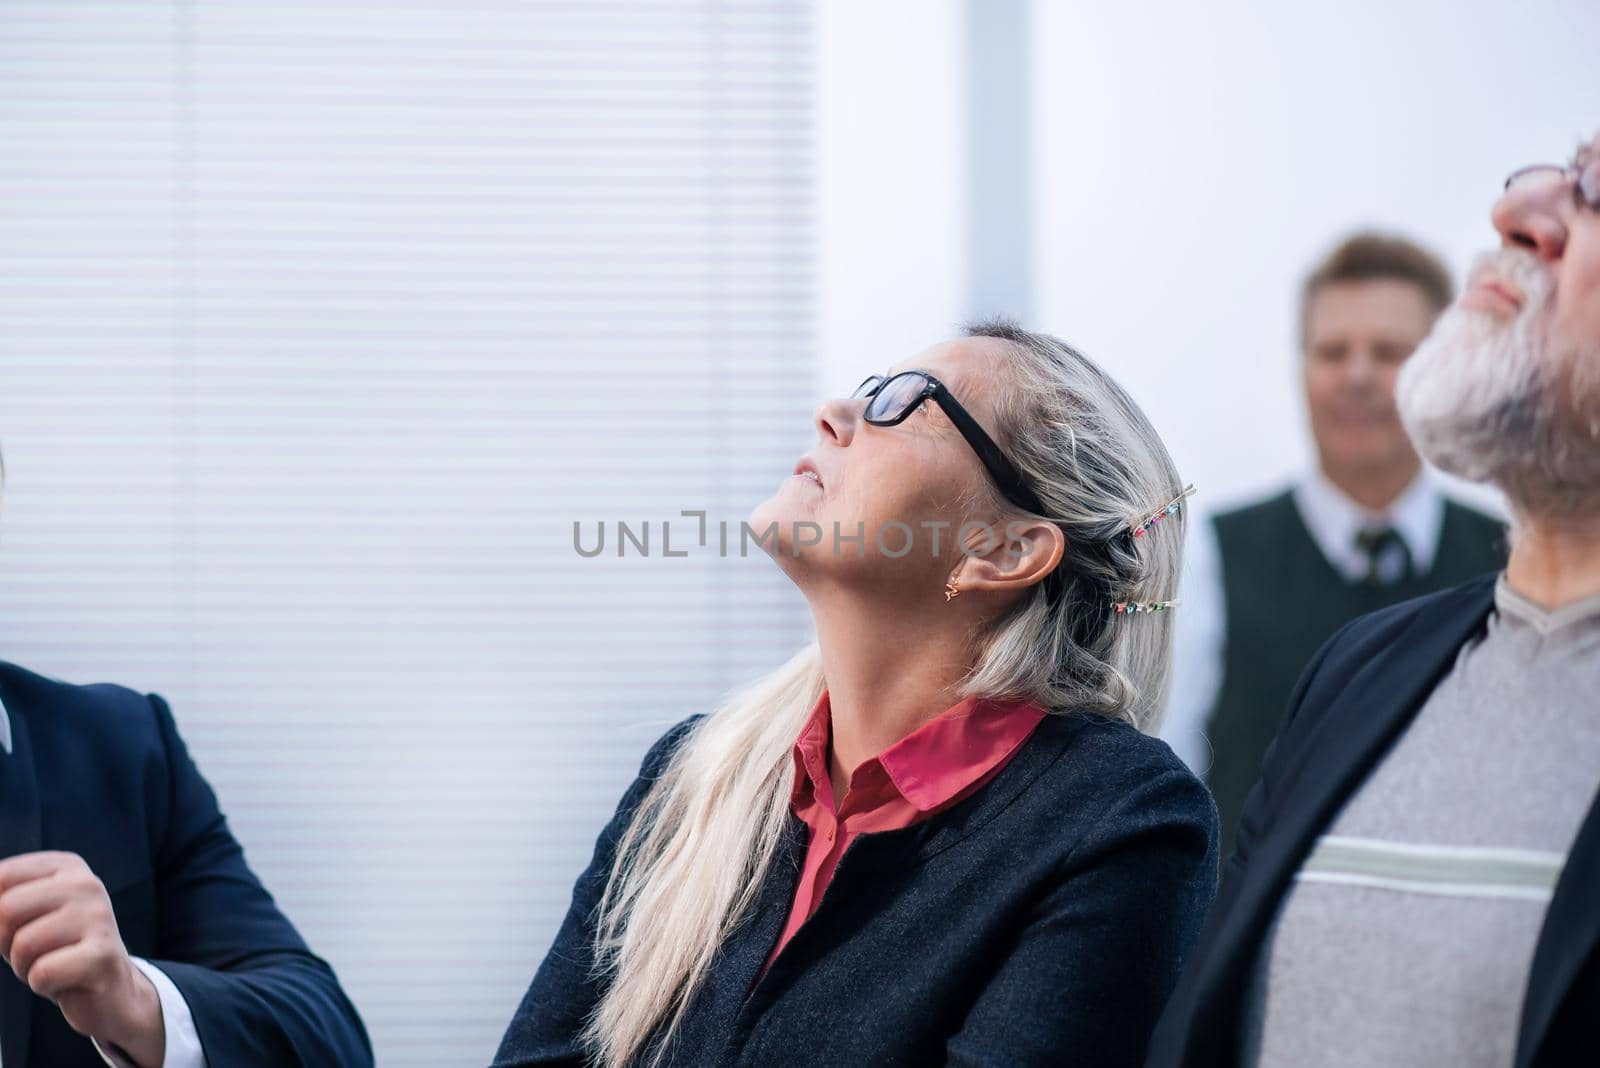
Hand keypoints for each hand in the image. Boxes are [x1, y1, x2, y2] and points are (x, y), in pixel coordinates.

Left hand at [0, 852, 165, 1066]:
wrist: (108, 987)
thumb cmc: (54, 948)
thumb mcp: (25, 917)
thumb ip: (0, 904)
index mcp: (66, 866)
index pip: (1, 877)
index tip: (20, 925)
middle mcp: (87, 884)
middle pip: (7, 909)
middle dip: (6, 941)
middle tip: (33, 951)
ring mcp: (99, 918)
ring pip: (23, 945)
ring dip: (24, 966)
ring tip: (51, 964)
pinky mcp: (102, 955)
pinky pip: (41, 973)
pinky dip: (41, 984)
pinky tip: (65, 980)